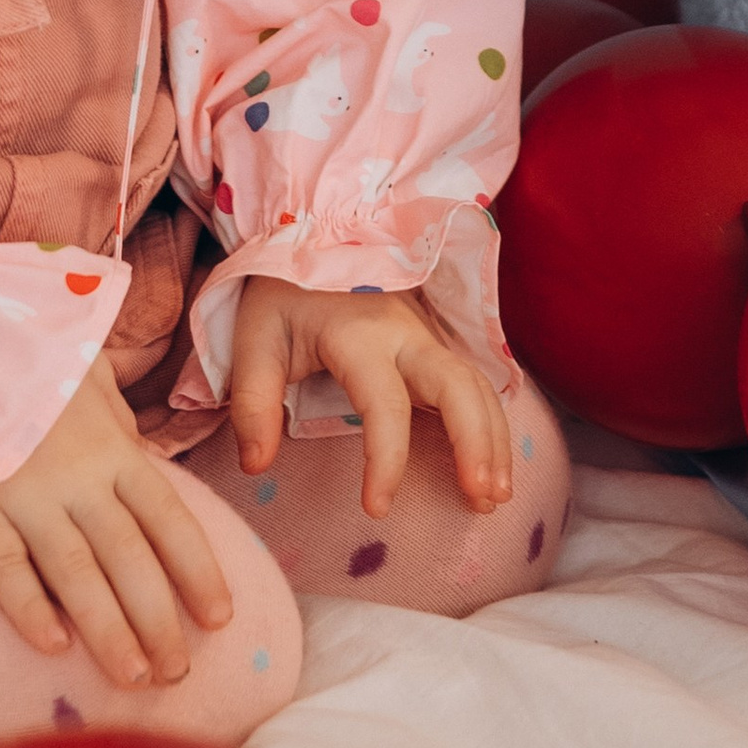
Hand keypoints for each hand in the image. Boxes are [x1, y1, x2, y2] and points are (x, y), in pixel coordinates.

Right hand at [0, 352, 233, 690]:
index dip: (197, 570)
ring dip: (110, 631)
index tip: (220, 617)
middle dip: (159, 620)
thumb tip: (141, 454)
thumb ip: (117, 421)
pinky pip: (7, 568)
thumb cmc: (23, 360)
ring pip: (78, 574)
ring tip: (136, 679)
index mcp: (113, 445)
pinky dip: (31, 609)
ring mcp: (26, 493)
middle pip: (130, 557)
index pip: (168, 517)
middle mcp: (79, 476)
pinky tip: (56, 647)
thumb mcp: (87, 375)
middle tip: (178, 673)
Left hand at [228, 277, 511, 517]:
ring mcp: (425, 337)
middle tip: (482, 500)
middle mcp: (405, 334)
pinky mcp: (431, 346)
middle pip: (457, 385)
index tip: (376, 509)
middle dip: (476, 442)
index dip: (386, 460)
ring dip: (493, 438)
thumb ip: (252, 402)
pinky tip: (493, 464)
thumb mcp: (254, 339)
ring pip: (475, 385)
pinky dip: (491, 423)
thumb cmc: (282, 296)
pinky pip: (473, 383)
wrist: (310, 238)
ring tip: (495, 496)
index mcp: (359, 334)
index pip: (386, 403)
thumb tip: (254, 467)